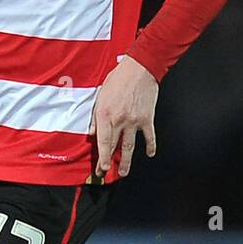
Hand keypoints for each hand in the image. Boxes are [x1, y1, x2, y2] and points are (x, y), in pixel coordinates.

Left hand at [92, 55, 158, 177]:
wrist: (140, 69)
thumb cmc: (118, 79)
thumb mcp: (100, 95)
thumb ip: (95, 116)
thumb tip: (92, 132)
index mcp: (105, 114)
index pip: (103, 141)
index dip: (102, 157)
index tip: (101, 169)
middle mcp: (119, 120)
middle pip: (115, 147)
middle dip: (110, 163)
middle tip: (106, 174)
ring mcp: (134, 121)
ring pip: (130, 146)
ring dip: (127, 161)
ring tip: (124, 172)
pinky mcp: (147, 118)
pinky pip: (149, 136)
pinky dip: (150, 146)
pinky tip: (149, 153)